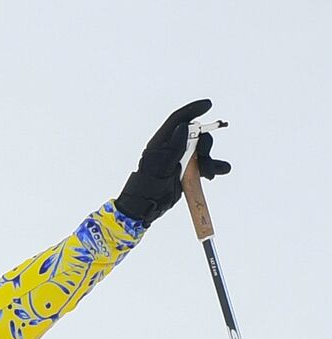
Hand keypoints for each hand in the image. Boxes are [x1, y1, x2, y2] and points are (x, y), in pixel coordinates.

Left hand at [116, 99, 231, 225]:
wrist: (144, 208)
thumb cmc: (146, 187)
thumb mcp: (159, 167)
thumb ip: (173, 147)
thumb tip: (183, 127)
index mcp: (161, 143)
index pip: (178, 120)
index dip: (192, 110)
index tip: (208, 105)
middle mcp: (172, 148)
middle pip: (196, 136)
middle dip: (205, 145)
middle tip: (204, 158)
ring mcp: (180, 160)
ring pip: (202, 152)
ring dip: (210, 160)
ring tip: (209, 174)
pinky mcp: (187, 172)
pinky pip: (204, 166)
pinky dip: (213, 168)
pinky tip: (217, 173)